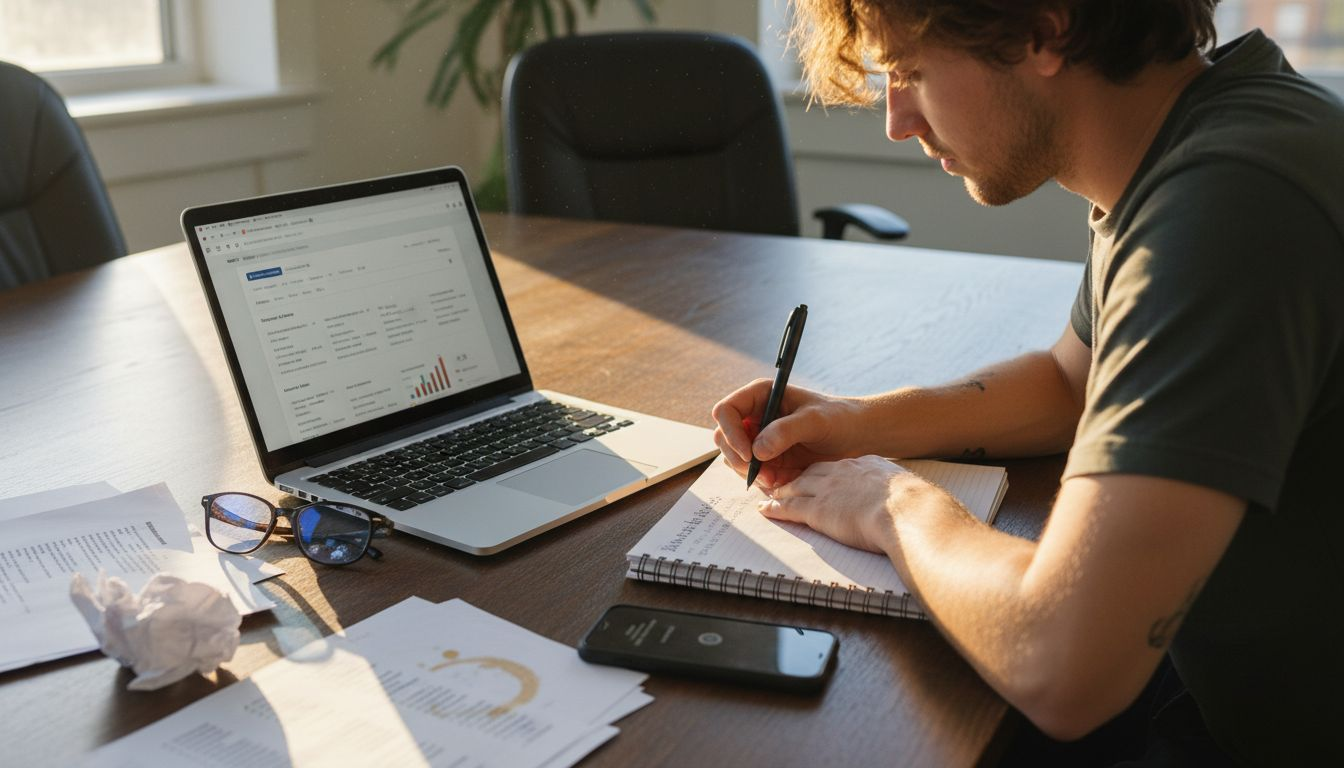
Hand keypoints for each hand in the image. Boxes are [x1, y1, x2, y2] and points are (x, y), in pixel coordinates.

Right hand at [711, 379, 859, 488]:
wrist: (857, 438)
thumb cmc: (838, 419)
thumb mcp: (815, 421)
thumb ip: (786, 431)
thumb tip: (757, 450)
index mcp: (760, 396)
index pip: (726, 411)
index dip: (731, 433)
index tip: (750, 454)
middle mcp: (754, 417)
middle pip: (723, 438)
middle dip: (738, 459)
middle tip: (762, 474)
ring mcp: (758, 439)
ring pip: (734, 459)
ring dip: (749, 473)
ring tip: (776, 479)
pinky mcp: (767, 460)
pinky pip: (751, 473)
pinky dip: (761, 481)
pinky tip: (783, 482)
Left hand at [760, 456, 964, 554]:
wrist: (913, 513)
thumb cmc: (922, 511)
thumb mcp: (916, 497)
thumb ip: (912, 502)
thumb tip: (927, 515)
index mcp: (870, 467)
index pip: (843, 468)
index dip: (830, 474)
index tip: (824, 478)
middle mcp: (845, 472)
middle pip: (814, 471)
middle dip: (799, 475)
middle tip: (786, 479)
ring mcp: (829, 489)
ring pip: (796, 485)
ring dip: (781, 489)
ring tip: (770, 493)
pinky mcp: (818, 510)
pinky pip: (789, 506)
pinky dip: (774, 507)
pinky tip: (765, 509)